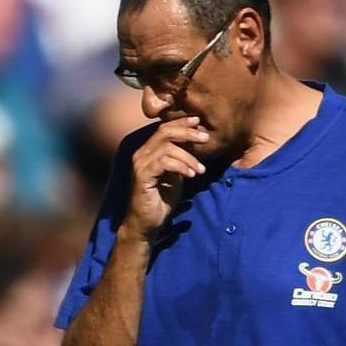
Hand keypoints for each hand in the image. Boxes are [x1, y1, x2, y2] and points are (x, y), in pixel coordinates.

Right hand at [123, 116, 210, 236]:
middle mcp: (141, 155)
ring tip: (201, 169)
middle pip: (165, 132)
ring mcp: (140, 165)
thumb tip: (195, 144)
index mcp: (147, 152)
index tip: (198, 121)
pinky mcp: (142, 176)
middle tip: (206, 138)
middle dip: (188, 133)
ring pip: (167, 148)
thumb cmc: (161, 201)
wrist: (146, 224)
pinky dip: (181, 167)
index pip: (164, 129)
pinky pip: (165, 163)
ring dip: (189, 157)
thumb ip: (180, 159)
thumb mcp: (175, 175)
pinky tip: (191, 175)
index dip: (181, 122)